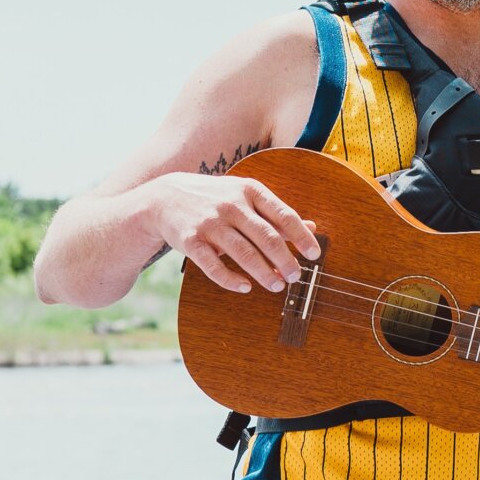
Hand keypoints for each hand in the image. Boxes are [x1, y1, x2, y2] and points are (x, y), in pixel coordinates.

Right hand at [146, 172, 320, 293]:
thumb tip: (312, 227)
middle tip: (296, 277)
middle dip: (285, 260)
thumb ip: (277, 214)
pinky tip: (246, 287)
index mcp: (250, 191)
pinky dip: (230, 279)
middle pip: (266, 236)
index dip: (301, 237)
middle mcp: (231, 205)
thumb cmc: (216, 199)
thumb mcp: (247, 196)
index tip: (314, 255)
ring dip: (264, 272)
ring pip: (243, 253)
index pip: (283, 215)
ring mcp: (210, 222)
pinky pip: (213, 265)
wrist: (165, 197)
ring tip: (278, 286)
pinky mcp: (190, 241)